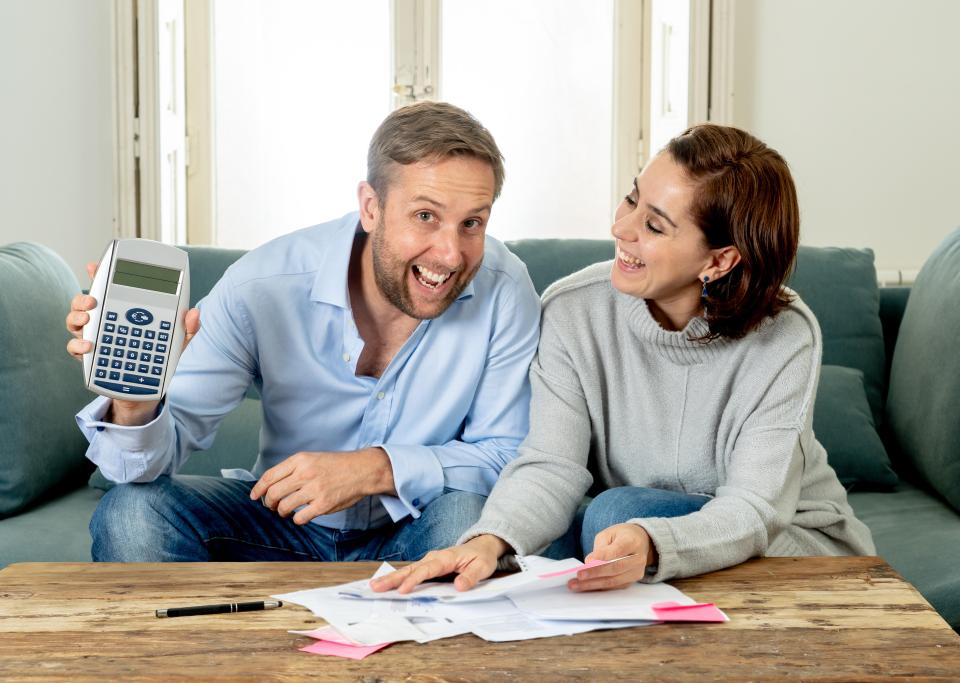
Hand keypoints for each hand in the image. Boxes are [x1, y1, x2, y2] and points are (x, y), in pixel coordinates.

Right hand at [66, 261, 200, 424]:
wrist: (146, 390)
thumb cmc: (158, 358)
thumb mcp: (176, 343)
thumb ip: (187, 328)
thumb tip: (194, 314)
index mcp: (124, 313)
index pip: (110, 291)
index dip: (100, 276)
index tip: (95, 266)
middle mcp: (105, 323)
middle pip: (85, 304)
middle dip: (83, 298)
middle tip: (92, 301)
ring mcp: (95, 339)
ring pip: (75, 322)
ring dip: (76, 318)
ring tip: (87, 320)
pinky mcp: (90, 358)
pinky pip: (75, 349)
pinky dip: (78, 346)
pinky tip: (89, 346)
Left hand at [249, 448, 394, 524]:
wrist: (362, 470)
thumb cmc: (337, 465)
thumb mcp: (312, 458)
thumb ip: (293, 468)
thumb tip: (272, 484)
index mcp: (300, 460)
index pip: (269, 476)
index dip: (258, 489)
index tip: (254, 496)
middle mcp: (305, 474)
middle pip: (273, 493)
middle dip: (269, 503)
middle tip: (272, 506)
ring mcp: (314, 490)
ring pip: (284, 507)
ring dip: (281, 512)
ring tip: (286, 511)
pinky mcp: (323, 505)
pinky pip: (300, 518)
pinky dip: (297, 519)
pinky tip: (302, 515)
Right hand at [369, 534, 508, 593]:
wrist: (481, 546)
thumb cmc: (481, 557)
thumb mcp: (483, 567)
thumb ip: (471, 576)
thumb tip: (459, 586)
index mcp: (445, 558)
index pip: (426, 570)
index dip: (414, 580)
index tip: (402, 590)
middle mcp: (433, 558)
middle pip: (410, 569)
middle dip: (392, 578)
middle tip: (375, 586)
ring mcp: (429, 563)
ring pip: (407, 571)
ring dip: (391, 579)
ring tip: (374, 586)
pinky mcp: (428, 568)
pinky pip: (411, 573)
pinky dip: (398, 579)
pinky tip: (387, 586)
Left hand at [568, 523, 657, 591]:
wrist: (639, 542)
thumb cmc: (621, 536)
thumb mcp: (609, 534)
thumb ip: (600, 548)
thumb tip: (589, 563)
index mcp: (633, 541)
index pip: (617, 550)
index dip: (602, 557)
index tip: (587, 562)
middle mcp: (638, 559)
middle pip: (616, 568)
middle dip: (595, 574)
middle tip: (578, 576)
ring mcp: (636, 572)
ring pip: (614, 581)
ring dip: (593, 585)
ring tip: (576, 585)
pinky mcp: (631, 582)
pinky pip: (614, 587)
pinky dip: (599, 588)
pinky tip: (585, 587)